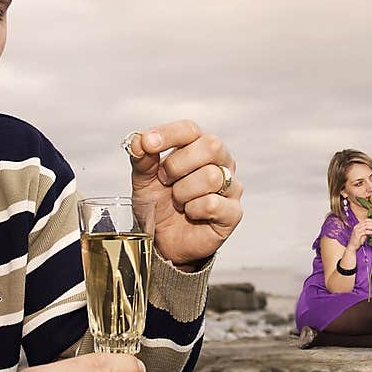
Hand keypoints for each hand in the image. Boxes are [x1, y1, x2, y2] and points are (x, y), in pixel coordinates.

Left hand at [126, 121, 243, 267]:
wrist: (163, 241)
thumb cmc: (158, 205)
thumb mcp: (144, 180)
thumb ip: (142, 159)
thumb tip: (138, 141)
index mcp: (199, 147)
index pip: (190, 130)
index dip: (168, 134)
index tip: (147, 144)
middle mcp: (221, 163)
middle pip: (211, 146)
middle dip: (178, 164)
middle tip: (164, 180)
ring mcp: (231, 187)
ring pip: (211, 176)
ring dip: (183, 192)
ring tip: (177, 201)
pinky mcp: (233, 213)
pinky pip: (213, 203)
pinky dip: (194, 209)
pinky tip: (190, 214)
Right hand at [347, 218, 371, 250]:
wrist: (352, 246)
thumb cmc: (358, 241)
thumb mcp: (363, 234)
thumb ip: (367, 231)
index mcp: (358, 225)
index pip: (365, 220)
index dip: (371, 220)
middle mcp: (356, 227)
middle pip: (366, 222)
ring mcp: (356, 230)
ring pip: (366, 226)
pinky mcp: (357, 234)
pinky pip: (365, 231)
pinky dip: (370, 231)